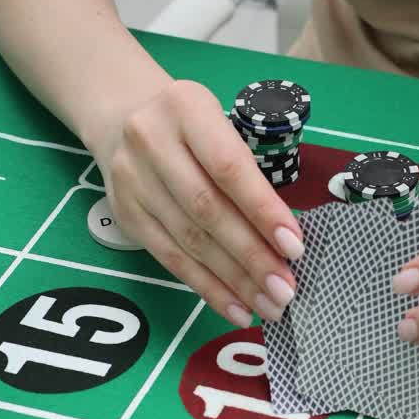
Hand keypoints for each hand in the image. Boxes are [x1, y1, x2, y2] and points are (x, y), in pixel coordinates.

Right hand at [92, 79, 303, 327]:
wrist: (123, 119)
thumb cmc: (194, 130)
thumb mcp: (220, 127)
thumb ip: (248, 174)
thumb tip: (287, 241)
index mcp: (185, 109)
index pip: (228, 168)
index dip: (262, 210)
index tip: (294, 246)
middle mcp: (151, 142)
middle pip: (207, 210)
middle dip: (252, 256)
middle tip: (285, 289)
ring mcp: (132, 181)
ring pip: (189, 241)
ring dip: (234, 280)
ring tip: (269, 305)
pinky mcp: (126, 215)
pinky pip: (170, 260)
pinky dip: (208, 288)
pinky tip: (237, 308)